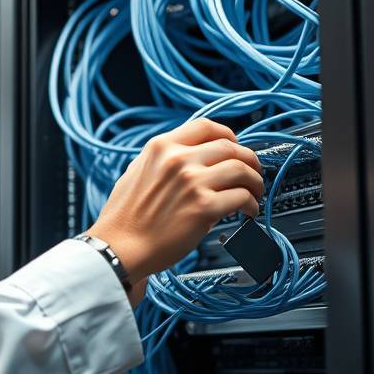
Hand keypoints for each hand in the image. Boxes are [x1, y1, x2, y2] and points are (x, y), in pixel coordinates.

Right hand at [85, 118, 264, 283]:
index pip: (206, 126)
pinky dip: (251, 205)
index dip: (228, 135)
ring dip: (255, 181)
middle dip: (248, 159)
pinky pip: (242, 198)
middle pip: (230, 147)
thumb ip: (162, 160)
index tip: (235, 146)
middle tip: (252, 172)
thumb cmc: (124, 218)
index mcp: (162, 147)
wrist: (119, 247)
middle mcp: (179, 160)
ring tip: (254, 193)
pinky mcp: (204, 208)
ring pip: (242, 169)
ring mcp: (193, 182)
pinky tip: (248, 212)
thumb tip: (189, 156)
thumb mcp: (136, 172)